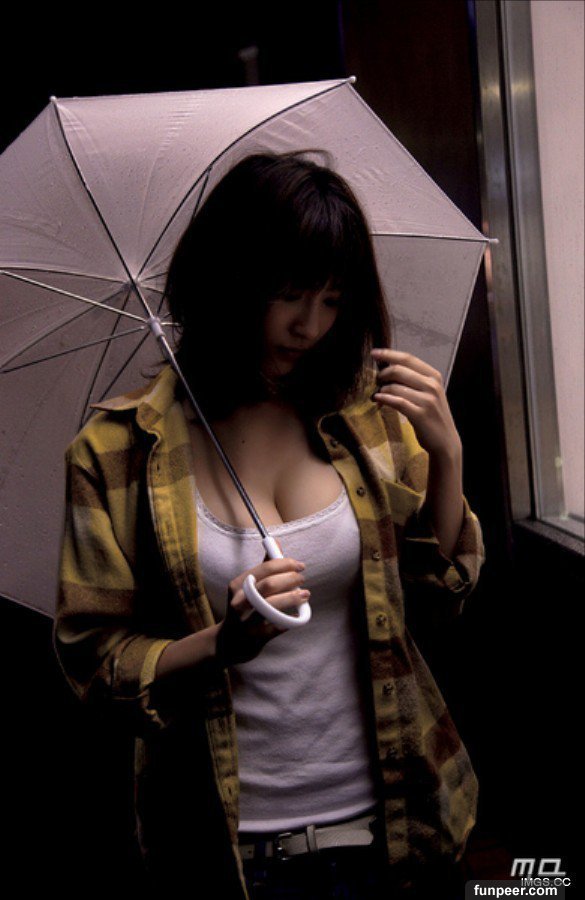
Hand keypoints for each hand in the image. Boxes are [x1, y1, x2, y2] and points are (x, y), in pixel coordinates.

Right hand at [215, 541, 309, 666]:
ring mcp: (246, 621)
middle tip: (302, 579)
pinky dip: (290, 619)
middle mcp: (239, 602)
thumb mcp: (246, 588)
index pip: (265, 568)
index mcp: (237, 585)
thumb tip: (276, 542)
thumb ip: (263, 567)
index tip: (299, 565)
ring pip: (273, 606)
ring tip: (305, 594)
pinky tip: (296, 616)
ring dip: (292, 598)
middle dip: (290, 579)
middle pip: (269, 585)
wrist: (227, 643)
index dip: (285, 564)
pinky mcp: (255, 638)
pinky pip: (278, 625)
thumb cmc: (243, 609)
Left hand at [370, 348, 461, 459]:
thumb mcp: (428, 393)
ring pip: (395, 387)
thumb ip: (413, 380)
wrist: (445, 441)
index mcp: (433, 376)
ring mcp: (427, 400)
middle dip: (382, 374)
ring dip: (381, 390)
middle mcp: (432, 385)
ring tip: (378, 395)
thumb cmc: (432, 415)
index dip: (389, 354)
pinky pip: (397, 402)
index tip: (374, 353)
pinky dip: (384, 399)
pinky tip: (378, 400)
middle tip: (376, 381)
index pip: (408, 358)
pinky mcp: (420, 414)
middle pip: (399, 370)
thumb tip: (387, 369)